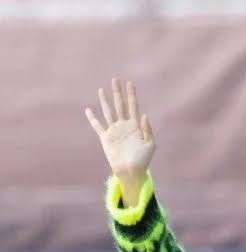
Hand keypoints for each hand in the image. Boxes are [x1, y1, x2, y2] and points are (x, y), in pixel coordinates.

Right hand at [85, 78, 154, 197]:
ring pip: (108, 112)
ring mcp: (114, 131)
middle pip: (120, 105)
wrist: (131, 172)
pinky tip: (88, 110)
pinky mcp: (106, 138)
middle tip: (115, 79)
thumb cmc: (143, 160)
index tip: (130, 83)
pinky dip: (92, 119)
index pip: (133, 106)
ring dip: (104, 101)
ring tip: (101, 90)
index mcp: (135, 126)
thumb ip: (147, 130)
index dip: (132, 95)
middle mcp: (124, 126)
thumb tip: (143, 115)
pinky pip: (98, 126)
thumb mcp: (150, 145)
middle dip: (117, 93)